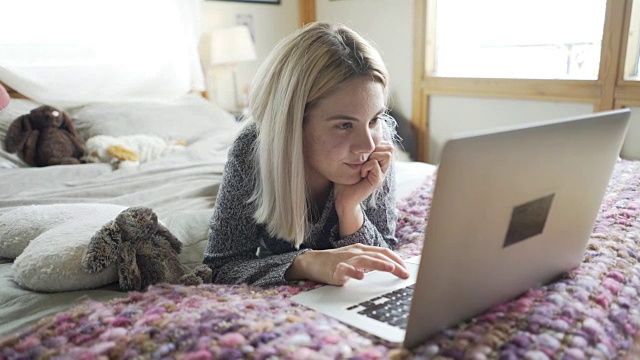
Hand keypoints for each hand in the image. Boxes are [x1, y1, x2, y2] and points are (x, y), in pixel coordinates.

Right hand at [285, 244, 409, 285]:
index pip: (383, 252)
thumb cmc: (335, 261)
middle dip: (394, 265)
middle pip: (378, 256)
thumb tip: (389, 268)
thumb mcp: (355, 259)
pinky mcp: (335, 269)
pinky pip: (345, 269)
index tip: (406, 269)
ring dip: (379, 264)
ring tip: (391, 269)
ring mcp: (345, 260)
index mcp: (362, 250)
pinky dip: (353, 272)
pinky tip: (361, 277)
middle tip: (405, 274)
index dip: (397, 259)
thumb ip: (370, 262)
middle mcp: (355, 252)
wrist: (312, 262)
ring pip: (365, 260)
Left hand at [334, 141, 393, 212]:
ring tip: (363, 165)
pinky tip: (361, 173)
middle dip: (376, 148)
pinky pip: (375, 164)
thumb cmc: (345, 179)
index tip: (364, 154)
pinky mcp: (377, 181)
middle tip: (364, 159)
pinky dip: (366, 166)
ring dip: (372, 156)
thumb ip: (359, 150)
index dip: (377, 144)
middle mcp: (383, 167)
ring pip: (386, 154)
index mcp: (379, 161)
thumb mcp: (352, 161)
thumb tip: (358, 137)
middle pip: (390, 148)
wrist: (343, 197)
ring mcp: (381, 174)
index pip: (387, 144)